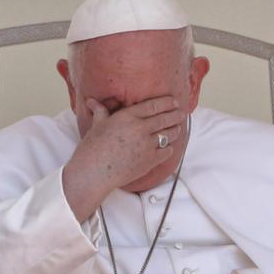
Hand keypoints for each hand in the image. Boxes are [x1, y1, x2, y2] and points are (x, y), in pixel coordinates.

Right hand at [63, 96, 186, 221]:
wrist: (95, 172)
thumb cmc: (93, 148)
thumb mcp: (97, 125)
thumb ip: (100, 111)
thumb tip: (91, 101)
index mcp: (128, 116)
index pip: (153, 105)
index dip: (167, 102)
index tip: (174, 101)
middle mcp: (140, 128)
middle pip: (165, 119)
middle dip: (176, 115)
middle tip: (182, 113)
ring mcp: (147, 145)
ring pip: (169, 135)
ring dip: (175, 131)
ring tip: (178, 128)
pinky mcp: (150, 160)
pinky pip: (167, 152)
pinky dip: (170, 148)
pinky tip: (170, 147)